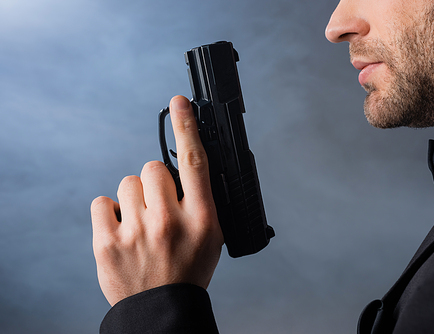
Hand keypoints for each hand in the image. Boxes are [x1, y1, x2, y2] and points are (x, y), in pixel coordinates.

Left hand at [91, 95, 223, 305]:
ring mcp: (136, 232)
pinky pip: (103, 201)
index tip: (178, 102)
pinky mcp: (107, 243)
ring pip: (128, 182)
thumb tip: (187, 167)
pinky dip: (112, 211)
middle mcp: (169, 222)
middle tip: (159, 207)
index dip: (187, 126)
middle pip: (152, 168)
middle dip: (155, 182)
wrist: (160, 309)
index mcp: (201, 219)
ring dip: (134, 197)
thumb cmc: (188, 270)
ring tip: (141, 223)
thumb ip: (202, 200)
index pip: (194, 162)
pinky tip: (122, 229)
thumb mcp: (211, 235)